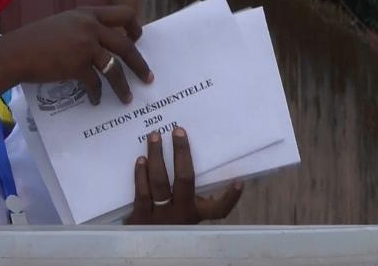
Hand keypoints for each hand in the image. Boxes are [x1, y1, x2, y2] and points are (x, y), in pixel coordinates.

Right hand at [0, 6, 151, 104]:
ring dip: (123, 86)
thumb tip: (101, 45)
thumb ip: (83, 29)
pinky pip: (95, 83)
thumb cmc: (34, 41)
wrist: (14, 54)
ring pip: (115, 67)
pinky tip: (95, 100)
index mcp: (87, 13)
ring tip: (128, 99)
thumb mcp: (62, 24)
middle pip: (126, 44)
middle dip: (140, 64)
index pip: (122, 13)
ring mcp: (85, 45)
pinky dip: (96, 94)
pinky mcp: (77, 65)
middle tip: (148, 78)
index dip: (134, 27)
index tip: (138, 40)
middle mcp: (90, 26)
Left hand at [126, 127, 242, 224]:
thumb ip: (190, 197)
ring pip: (159, 181)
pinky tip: (141, 159)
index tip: (239, 182)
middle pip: (184, 180)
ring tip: (155, 136)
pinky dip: (140, 174)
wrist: (141, 247)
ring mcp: (160, 216)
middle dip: (182, 153)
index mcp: (195, 214)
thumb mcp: (183, 215)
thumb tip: (187, 162)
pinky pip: (141, 191)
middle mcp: (181, 215)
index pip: (219, 210)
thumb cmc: (166, 224)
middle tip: (178, 131)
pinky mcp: (140, 216)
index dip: (230, 198)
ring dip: (156, 156)